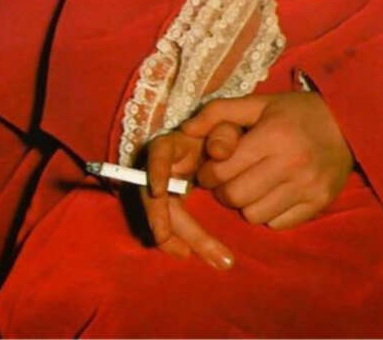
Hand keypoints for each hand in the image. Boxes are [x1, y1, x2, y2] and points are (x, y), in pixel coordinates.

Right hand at [140, 121, 242, 268]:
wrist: (224, 143)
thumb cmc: (223, 131)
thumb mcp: (227, 125)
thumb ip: (226, 134)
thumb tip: (219, 154)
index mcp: (175, 144)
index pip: (159, 152)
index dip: (156, 170)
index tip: (158, 191)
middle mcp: (163, 168)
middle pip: (155, 196)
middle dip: (167, 223)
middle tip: (186, 251)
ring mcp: (165, 187)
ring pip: (161, 216)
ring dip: (175, 240)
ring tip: (201, 257)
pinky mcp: (172, 204)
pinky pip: (170, 225)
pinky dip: (179, 241)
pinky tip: (196, 254)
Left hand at [181, 92, 352, 229]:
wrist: (349, 123)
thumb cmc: (297, 112)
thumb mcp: (260, 103)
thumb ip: (220, 113)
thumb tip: (184, 130)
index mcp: (273, 135)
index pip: (222, 169)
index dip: (209, 171)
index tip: (213, 166)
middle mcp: (291, 163)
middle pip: (235, 196)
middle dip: (223, 190)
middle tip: (228, 178)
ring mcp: (307, 187)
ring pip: (254, 215)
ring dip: (245, 203)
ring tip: (252, 185)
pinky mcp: (318, 203)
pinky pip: (277, 224)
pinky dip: (269, 213)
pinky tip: (274, 193)